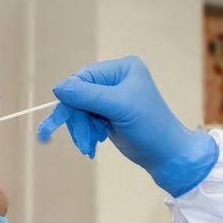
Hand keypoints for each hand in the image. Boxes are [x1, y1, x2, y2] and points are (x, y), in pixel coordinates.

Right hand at [37, 56, 218, 195]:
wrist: (166, 154)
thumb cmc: (149, 126)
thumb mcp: (118, 107)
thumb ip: (88, 95)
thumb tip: (57, 87)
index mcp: (123, 68)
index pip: (86, 75)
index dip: (73, 95)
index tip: (65, 116)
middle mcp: (116, 78)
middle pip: (80, 92)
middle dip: (77, 115)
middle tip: (78, 135)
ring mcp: (112, 97)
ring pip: (80, 108)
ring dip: (81, 127)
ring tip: (88, 143)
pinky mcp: (108, 114)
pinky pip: (85, 119)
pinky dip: (86, 132)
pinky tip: (94, 143)